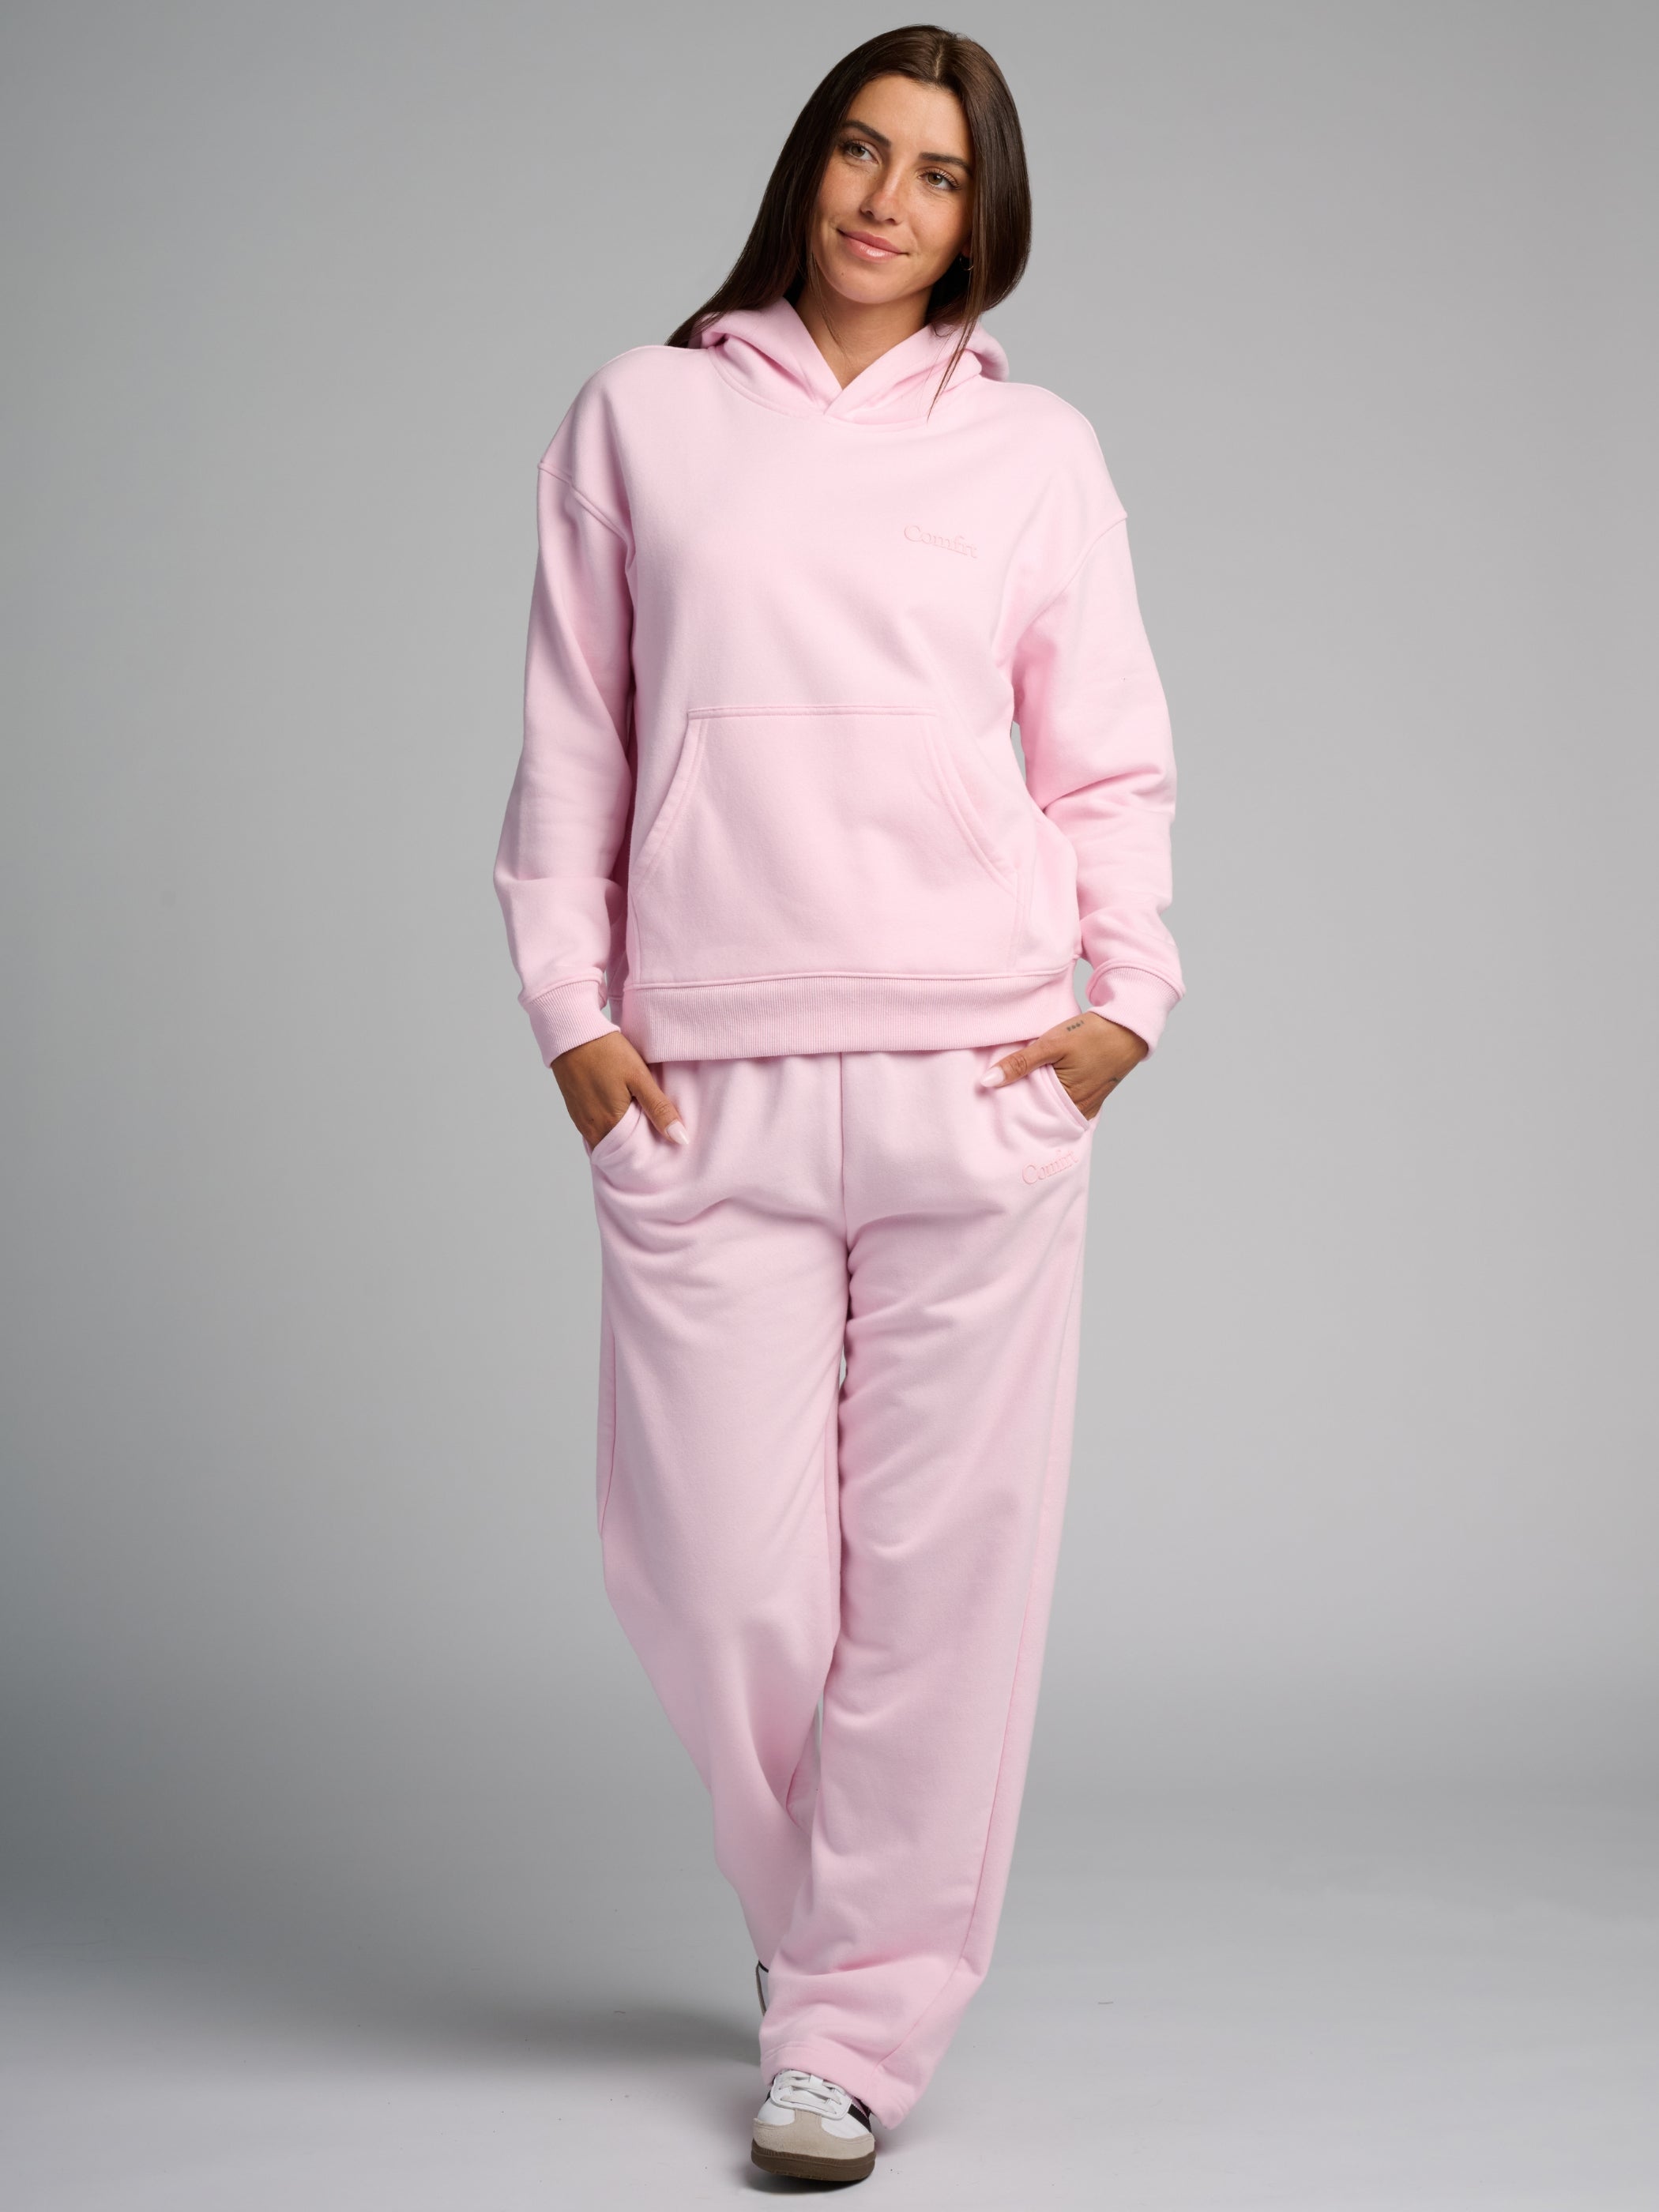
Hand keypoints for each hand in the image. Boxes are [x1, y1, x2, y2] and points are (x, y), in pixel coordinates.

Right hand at [552, 1029, 688, 1148]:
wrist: (572, 1035)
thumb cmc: (607, 1052)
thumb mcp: (639, 1077)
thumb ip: (659, 1109)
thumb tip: (681, 1139)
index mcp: (610, 1125)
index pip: (633, 1157)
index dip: (650, 1156)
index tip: (665, 1152)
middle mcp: (592, 1130)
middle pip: (619, 1152)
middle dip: (637, 1150)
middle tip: (658, 1141)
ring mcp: (581, 1122)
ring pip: (608, 1141)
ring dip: (624, 1139)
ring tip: (643, 1127)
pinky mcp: (576, 1112)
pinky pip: (596, 1130)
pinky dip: (611, 1128)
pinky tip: (623, 1115)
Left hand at [979, 1011, 1147, 1118]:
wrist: (1129, 1026)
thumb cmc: (1092, 1034)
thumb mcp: (1052, 1044)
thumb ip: (1019, 1062)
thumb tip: (987, 1081)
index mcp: (1066, 1103)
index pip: (1027, 1114)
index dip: (1008, 1107)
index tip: (990, 1101)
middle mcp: (1077, 1111)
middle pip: (1040, 1115)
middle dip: (1021, 1108)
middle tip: (998, 1099)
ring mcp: (1087, 1106)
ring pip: (1053, 1110)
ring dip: (1037, 1102)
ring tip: (1016, 1093)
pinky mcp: (1093, 1098)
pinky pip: (1067, 1105)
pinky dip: (1053, 1100)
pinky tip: (1042, 1090)